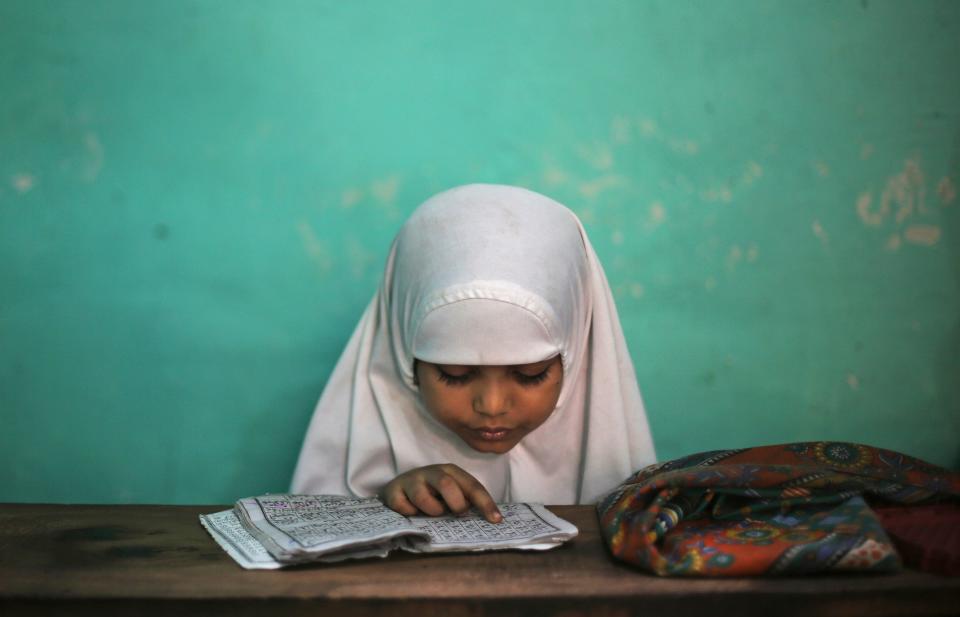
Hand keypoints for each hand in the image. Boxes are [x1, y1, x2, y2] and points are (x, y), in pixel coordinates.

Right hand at [381, 464, 502, 522]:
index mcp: (451, 471)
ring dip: (431, 511)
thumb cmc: (432, 493)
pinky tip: (411, 512)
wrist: (399, 487)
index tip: (496, 520)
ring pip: (423, 497)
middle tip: (456, 513)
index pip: (472, 486)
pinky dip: (410, 514)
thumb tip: (489, 518)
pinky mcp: (394, 490)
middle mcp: (432, 472)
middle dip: (455, 503)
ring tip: (431, 513)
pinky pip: (403, 507)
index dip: (485, 503)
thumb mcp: (452, 494)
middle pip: (446, 484)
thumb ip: (466, 501)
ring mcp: (411, 480)